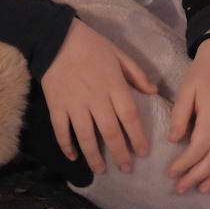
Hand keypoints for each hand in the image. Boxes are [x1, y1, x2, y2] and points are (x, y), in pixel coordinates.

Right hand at [41, 19, 157, 175]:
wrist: (57, 38)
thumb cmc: (92, 45)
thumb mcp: (120, 54)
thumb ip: (137, 74)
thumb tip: (153, 92)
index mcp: (114, 86)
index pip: (130, 117)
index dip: (137, 137)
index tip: (142, 153)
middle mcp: (96, 99)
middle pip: (110, 132)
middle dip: (119, 153)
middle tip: (126, 169)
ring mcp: (75, 104)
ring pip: (86, 136)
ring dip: (94, 156)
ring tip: (101, 170)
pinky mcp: (56, 106)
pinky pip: (62, 131)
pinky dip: (67, 146)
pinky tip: (74, 157)